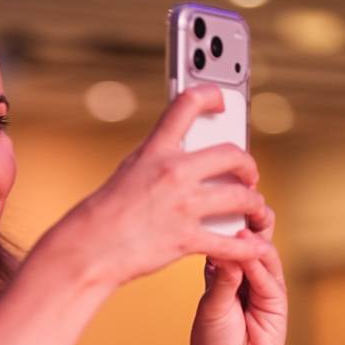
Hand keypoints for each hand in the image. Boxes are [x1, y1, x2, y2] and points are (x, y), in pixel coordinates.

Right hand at [45, 85, 268, 290]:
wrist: (88, 248)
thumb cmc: (103, 214)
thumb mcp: (128, 171)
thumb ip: (156, 159)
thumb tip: (176, 154)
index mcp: (155, 151)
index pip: (186, 105)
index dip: (210, 95)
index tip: (223, 100)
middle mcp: (173, 172)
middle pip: (231, 155)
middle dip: (248, 166)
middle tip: (249, 175)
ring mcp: (182, 206)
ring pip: (240, 197)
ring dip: (254, 203)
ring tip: (254, 209)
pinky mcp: (186, 239)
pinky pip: (230, 241)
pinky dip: (247, 246)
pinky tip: (255, 245)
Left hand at [190, 204, 286, 344]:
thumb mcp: (210, 307)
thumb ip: (220, 279)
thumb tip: (224, 246)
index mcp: (226, 275)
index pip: (228, 241)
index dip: (224, 222)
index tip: (215, 200)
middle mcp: (247, 279)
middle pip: (252, 242)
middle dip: (248, 220)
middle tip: (239, 200)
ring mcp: (265, 290)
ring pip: (264, 256)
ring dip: (256, 238)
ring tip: (245, 223)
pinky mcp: (277, 305)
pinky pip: (269, 280)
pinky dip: (259, 264)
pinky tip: (249, 249)